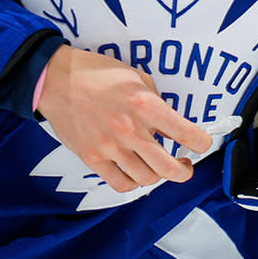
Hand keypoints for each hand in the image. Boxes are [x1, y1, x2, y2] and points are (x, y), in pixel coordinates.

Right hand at [37, 45, 212, 191]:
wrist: (56, 79)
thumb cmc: (94, 74)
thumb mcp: (135, 76)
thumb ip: (155, 99)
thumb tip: (167, 121)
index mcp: (145, 105)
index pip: (187, 134)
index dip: (202, 142)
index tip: (201, 143)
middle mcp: (131, 130)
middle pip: (170, 168)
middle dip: (184, 171)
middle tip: (185, 165)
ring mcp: (111, 147)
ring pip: (147, 179)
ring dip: (158, 175)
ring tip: (158, 166)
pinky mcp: (93, 158)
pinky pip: (121, 184)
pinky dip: (133, 183)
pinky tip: (135, 172)